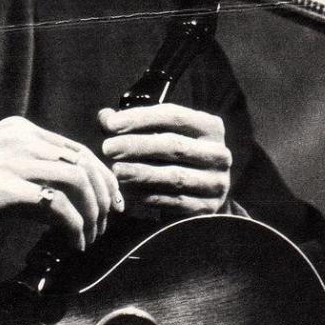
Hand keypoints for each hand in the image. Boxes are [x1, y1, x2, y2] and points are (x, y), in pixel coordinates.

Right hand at [0, 117, 123, 250]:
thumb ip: (33, 173)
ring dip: (92, 212)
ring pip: (78, 180)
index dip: (100, 175)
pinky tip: (75, 243)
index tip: (111, 199)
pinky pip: (58, 205)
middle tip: (109, 219)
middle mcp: (24, 140)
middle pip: (84, 162)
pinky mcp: (10, 188)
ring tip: (91, 235)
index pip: (76, 149)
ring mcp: (17, 162)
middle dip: (104, 193)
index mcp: (23, 131)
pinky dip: (75, 226)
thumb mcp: (1, 164)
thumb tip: (69, 202)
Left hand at [99, 104, 230, 216]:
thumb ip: (133, 125)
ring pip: (175, 176)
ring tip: (115, 171)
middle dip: (136, 146)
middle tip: (108, 148)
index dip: (140, 118)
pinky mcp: (208, 208)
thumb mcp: (160, 134)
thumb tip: (105, 117)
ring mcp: (216, 183)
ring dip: (141, 173)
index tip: (111, 124)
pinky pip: (175, 201)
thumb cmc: (175, 157)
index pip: (173, 115)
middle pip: (173, 145)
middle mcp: (219, 153)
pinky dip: (150, 196)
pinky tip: (130, 192)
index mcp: (209, 127)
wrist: (201, 194)